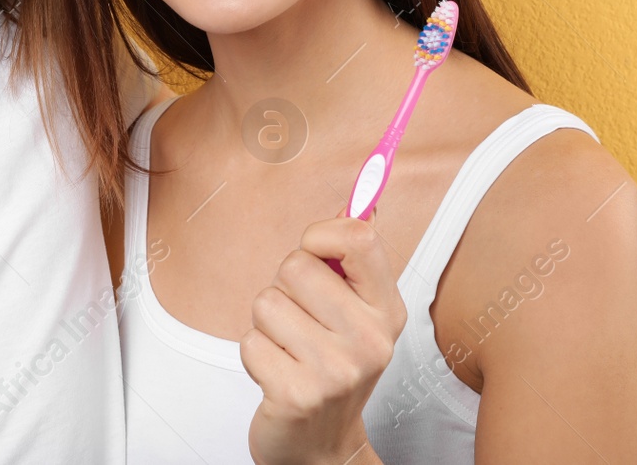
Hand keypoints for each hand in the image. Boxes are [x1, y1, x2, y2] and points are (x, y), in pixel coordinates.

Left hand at [240, 215, 406, 464]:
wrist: (322, 446)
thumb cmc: (331, 364)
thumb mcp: (356, 313)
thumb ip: (353, 258)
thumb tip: (360, 196)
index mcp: (387, 310)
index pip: (359, 238)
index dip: (322, 233)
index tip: (314, 252)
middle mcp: (370, 340)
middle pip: (296, 266)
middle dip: (284, 288)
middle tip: (301, 321)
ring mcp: (336, 370)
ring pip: (266, 302)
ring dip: (266, 325)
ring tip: (289, 350)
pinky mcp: (297, 394)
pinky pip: (249, 341)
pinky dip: (254, 355)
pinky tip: (278, 374)